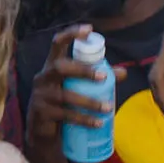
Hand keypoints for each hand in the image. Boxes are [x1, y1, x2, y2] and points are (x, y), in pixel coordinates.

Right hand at [25, 23, 112, 161]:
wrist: (43, 133)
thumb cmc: (64, 104)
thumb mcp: (79, 88)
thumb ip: (99, 78)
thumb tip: (123, 72)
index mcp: (52, 65)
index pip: (57, 43)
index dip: (71, 34)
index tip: (89, 30)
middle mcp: (43, 77)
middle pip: (60, 67)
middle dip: (82, 70)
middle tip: (104, 77)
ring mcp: (40, 95)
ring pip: (64, 95)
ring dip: (88, 101)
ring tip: (108, 108)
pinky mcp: (41, 113)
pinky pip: (64, 115)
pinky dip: (83, 119)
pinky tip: (98, 123)